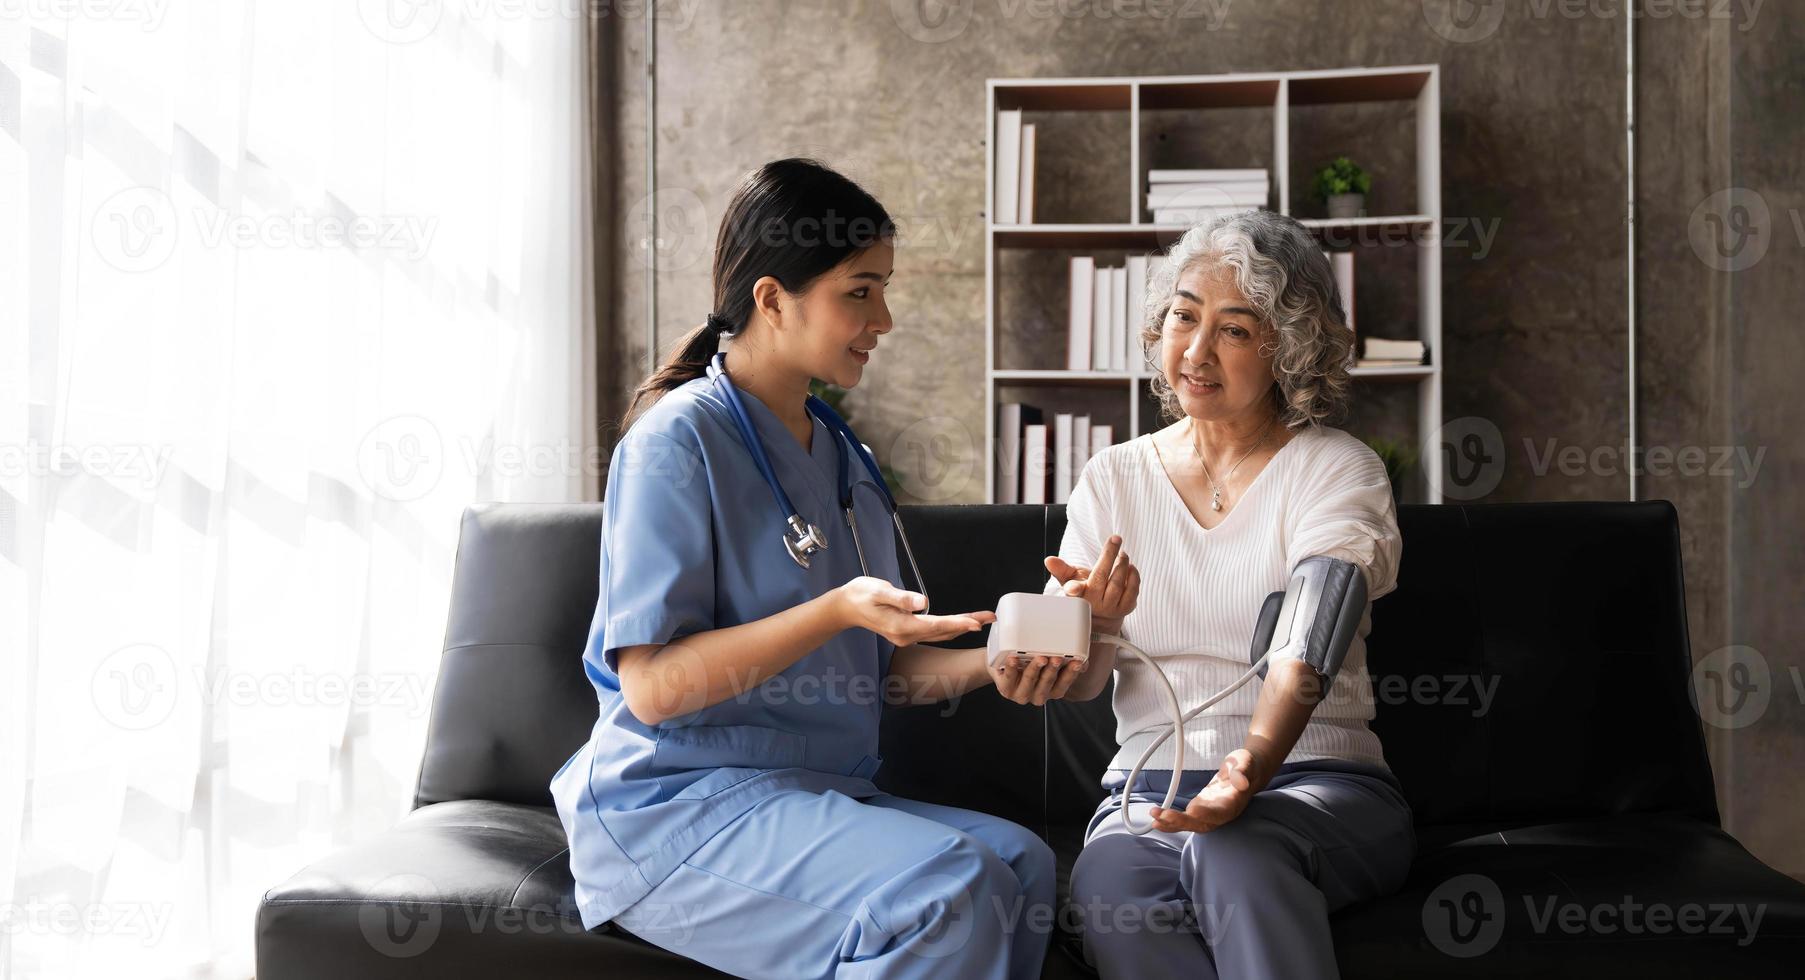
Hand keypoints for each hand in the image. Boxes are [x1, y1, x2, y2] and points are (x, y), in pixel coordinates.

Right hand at [836, 576, 995, 646]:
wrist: (846, 606)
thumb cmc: (861, 595)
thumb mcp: (878, 591)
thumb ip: (900, 598)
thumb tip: (922, 602)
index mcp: (901, 626)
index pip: (935, 625)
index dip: (957, 623)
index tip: (975, 623)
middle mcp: (906, 635)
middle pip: (944, 630)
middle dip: (968, 624)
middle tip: (991, 618)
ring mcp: (907, 636)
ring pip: (941, 632)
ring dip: (963, 625)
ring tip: (983, 619)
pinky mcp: (907, 632)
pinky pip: (934, 631)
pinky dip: (951, 626)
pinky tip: (962, 623)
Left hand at [991, 654, 1085, 705]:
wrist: (1004, 665)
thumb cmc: (1030, 663)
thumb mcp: (1048, 661)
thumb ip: (1064, 659)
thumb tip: (1083, 656)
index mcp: (1051, 690)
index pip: (1063, 685)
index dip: (1071, 674)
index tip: (1077, 662)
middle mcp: (1037, 696)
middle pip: (1046, 685)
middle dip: (1052, 671)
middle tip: (1056, 659)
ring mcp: (1020, 694)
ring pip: (1029, 683)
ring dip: (1035, 670)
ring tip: (1039, 658)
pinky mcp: (1005, 688)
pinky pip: (1009, 679)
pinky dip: (1012, 668)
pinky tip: (1014, 659)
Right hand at [1044, 534, 1138, 632]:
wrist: (1102, 614)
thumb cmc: (1084, 590)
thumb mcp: (1070, 578)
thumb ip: (1061, 568)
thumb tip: (1049, 560)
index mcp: (1078, 595)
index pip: (1074, 592)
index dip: (1073, 589)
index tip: (1072, 588)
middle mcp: (1094, 603)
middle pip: (1102, 577)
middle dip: (1109, 555)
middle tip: (1116, 539)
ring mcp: (1111, 608)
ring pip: (1118, 583)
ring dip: (1123, 564)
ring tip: (1122, 554)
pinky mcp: (1126, 608)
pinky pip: (1133, 590)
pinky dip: (1133, 575)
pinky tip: (1130, 566)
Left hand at [1149, 749, 1259, 833]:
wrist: (1246, 771)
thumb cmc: (1247, 765)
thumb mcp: (1246, 763)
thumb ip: (1243, 771)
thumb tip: (1241, 782)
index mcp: (1233, 804)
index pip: (1220, 813)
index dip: (1207, 814)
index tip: (1193, 811)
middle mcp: (1221, 814)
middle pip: (1201, 824)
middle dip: (1181, 822)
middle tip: (1161, 816)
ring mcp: (1209, 813)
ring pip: (1191, 824)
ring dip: (1172, 824)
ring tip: (1154, 819)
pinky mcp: (1200, 810)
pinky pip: (1185, 819)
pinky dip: (1171, 821)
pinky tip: (1157, 820)